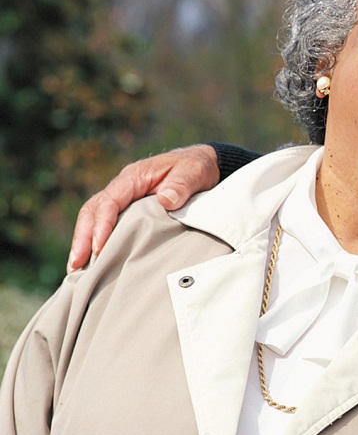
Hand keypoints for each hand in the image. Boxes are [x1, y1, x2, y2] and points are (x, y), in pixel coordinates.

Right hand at [68, 145, 219, 271]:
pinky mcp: (128, 210)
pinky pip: (107, 224)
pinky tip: (93, 263)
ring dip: (84, 242)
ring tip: (77, 270)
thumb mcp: (195, 172)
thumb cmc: (197, 168)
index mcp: (135, 177)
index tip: (99, 247)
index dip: (102, 224)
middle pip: (93, 210)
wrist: (204, 164)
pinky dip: (95, 242)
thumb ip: (182, 184)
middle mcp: (123, 187)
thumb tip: (166, 200)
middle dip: (83, 237)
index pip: (110, 200)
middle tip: (76, 265)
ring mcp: (124, 199)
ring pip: (95, 218)